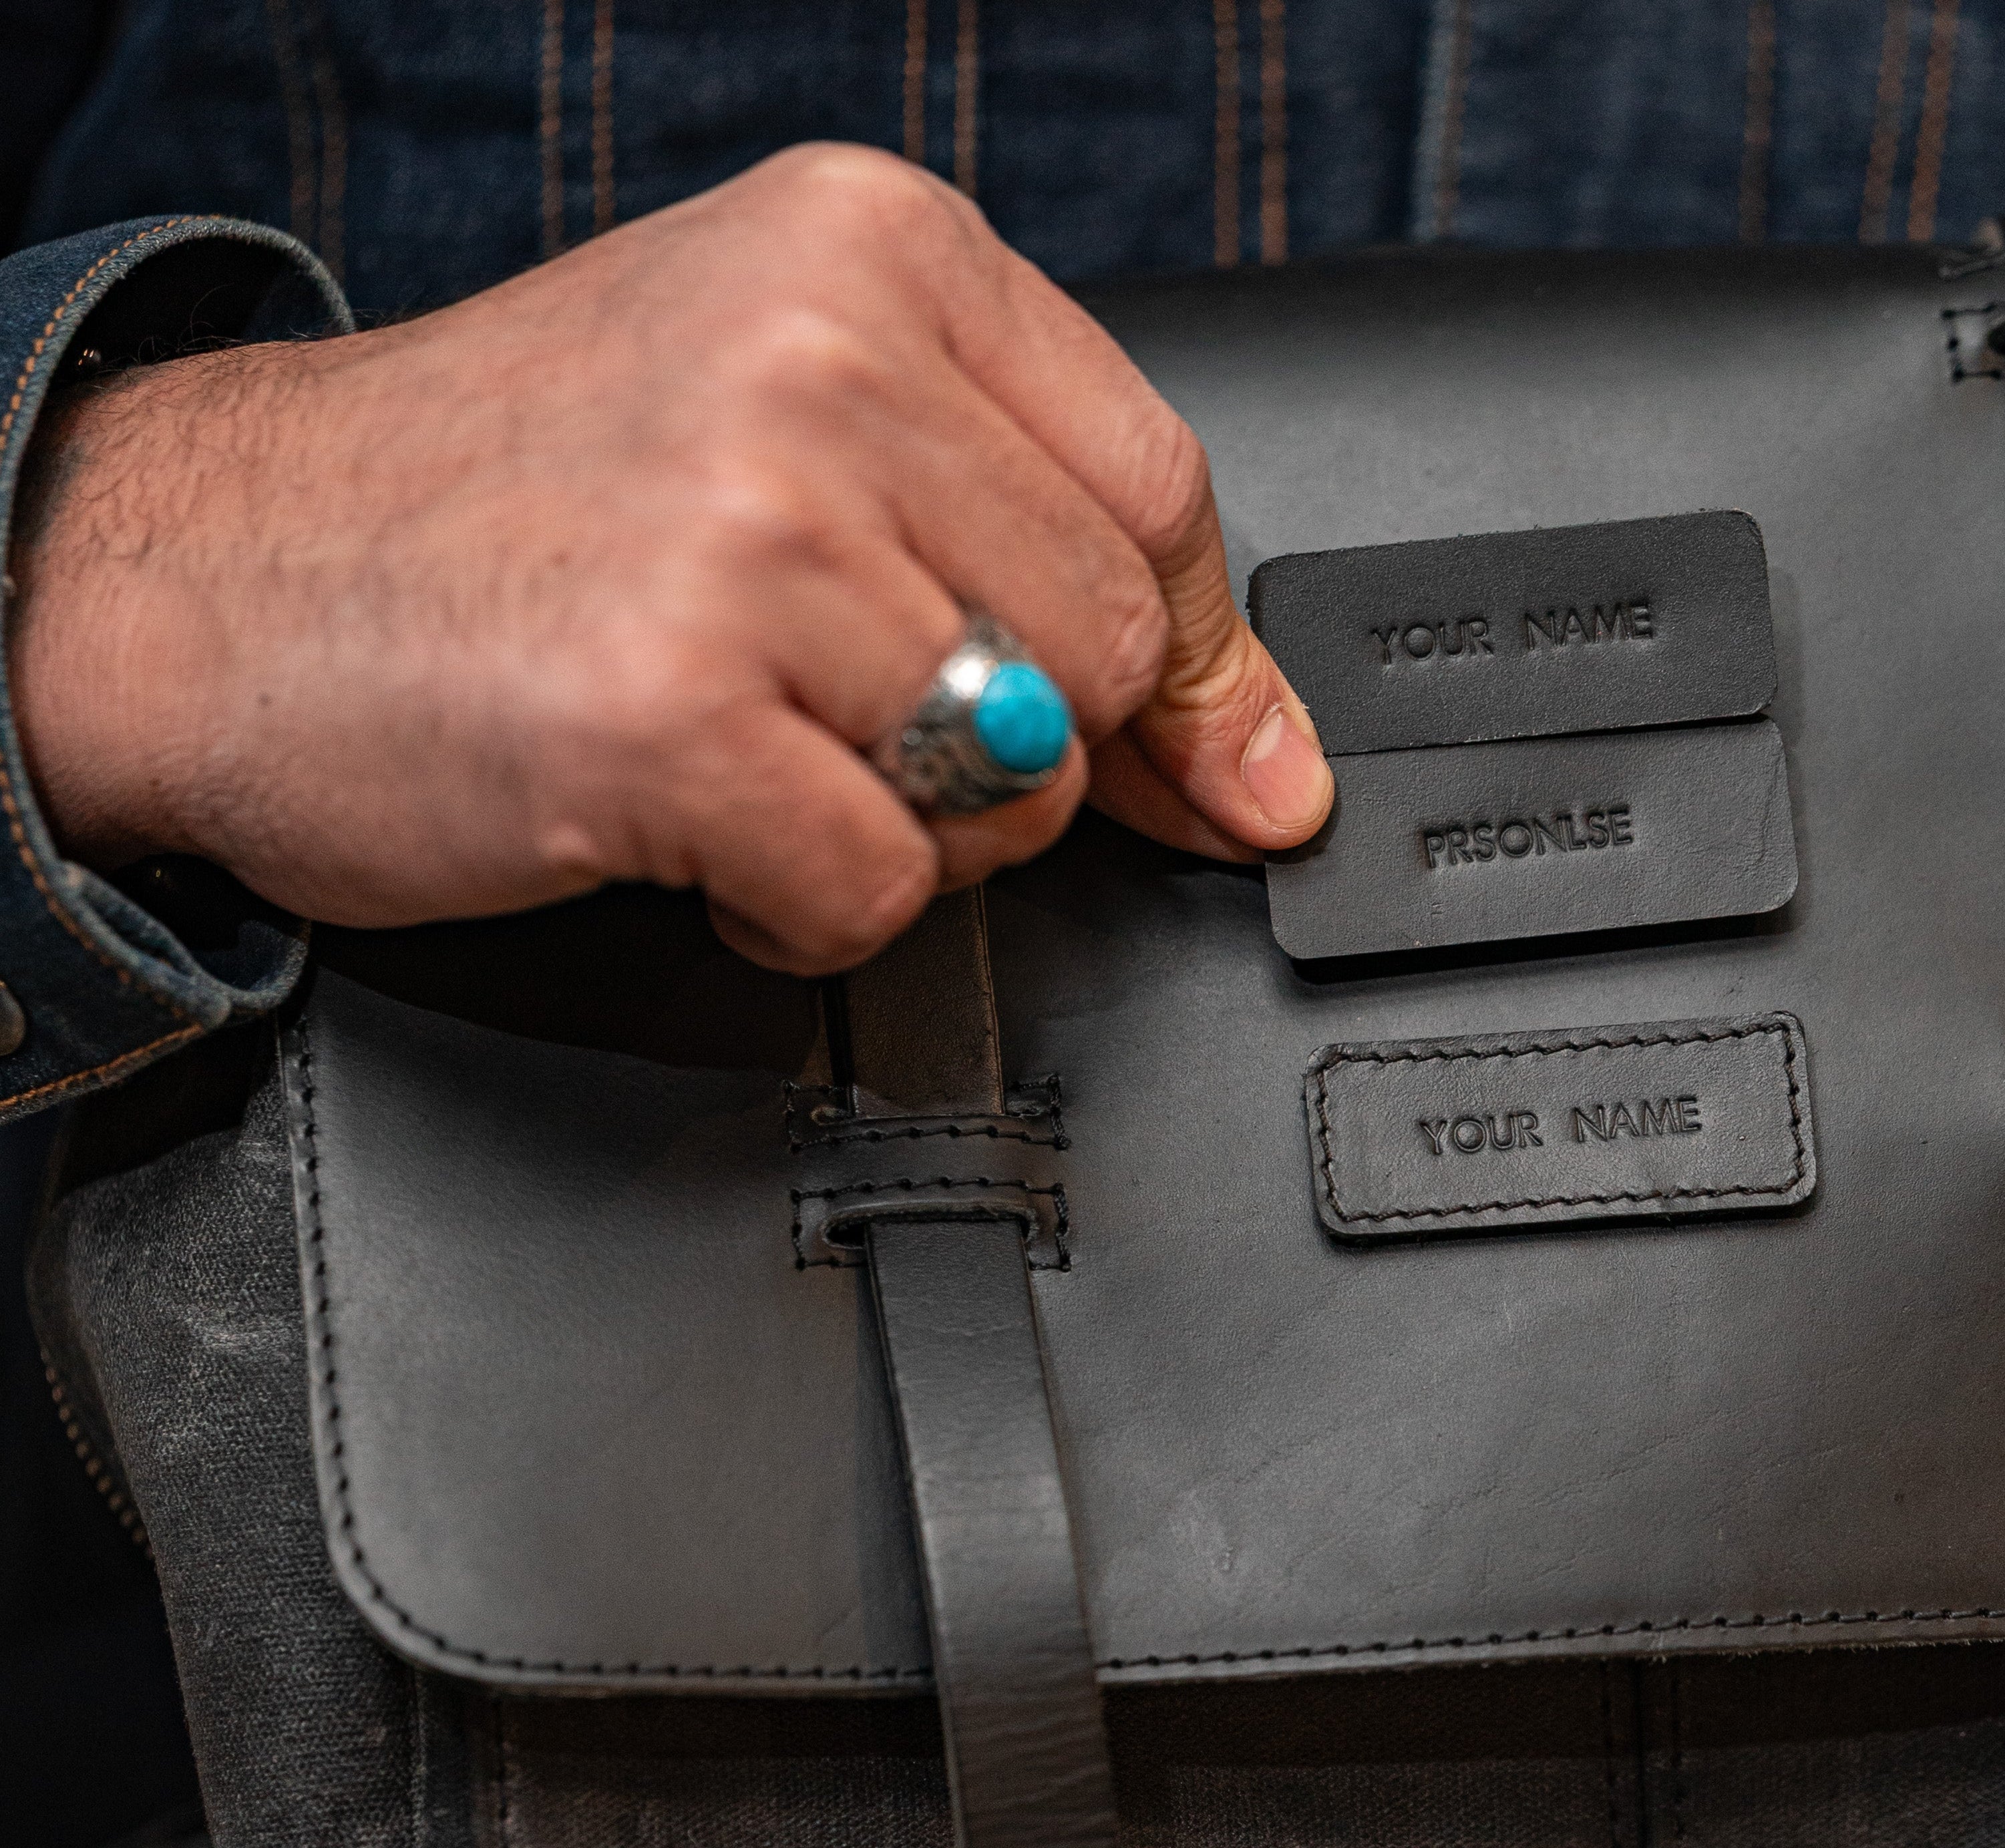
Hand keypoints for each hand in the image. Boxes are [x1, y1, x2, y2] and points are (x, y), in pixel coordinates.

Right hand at [5, 145, 1332, 973]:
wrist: (216, 571)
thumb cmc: (505, 506)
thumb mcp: (779, 438)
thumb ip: (1027, 557)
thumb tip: (1266, 770)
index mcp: (867, 254)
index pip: (1161, 495)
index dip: (1183, 666)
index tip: (1179, 756)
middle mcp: (818, 365)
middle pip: (1104, 655)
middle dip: (1013, 753)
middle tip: (853, 735)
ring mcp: (746, 536)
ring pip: (1009, 787)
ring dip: (900, 835)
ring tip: (755, 765)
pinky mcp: (674, 711)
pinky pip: (882, 891)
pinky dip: (806, 915)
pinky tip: (705, 840)